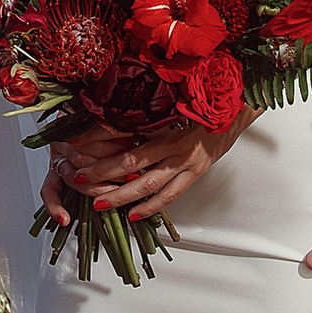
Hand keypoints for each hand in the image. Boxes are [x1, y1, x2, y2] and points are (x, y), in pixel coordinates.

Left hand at [41, 112, 254, 222]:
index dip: (97, 136)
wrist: (237, 109)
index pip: (124, 129)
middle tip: (79, 177)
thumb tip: (112, 109)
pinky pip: (171, 194)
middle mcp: (175, 141)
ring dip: (122, 195)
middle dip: (103, 171)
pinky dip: (151, 207)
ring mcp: (187, 160)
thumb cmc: (204, 100)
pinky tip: (133, 215)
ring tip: (100, 204)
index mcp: (167, 118)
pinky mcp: (196, 172)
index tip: (75, 141)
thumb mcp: (173, 97)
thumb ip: (147, 106)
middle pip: (132, 161)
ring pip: (149, 184)